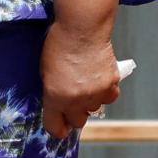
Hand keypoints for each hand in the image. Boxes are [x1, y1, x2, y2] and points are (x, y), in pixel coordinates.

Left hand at [40, 20, 122, 140]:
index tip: (60, 129)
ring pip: (95, 109)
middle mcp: (76, 100)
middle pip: (78, 122)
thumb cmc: (58, 46)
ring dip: (90, 102)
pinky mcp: (111, 84)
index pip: (55, 126)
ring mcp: (96, 94)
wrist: (82, 28)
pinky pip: (109, 97)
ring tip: (87, 85)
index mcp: (55, 97)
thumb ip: (53, 92)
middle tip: (73, 102)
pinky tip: (100, 81)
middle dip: (74, 115)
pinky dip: (105, 92)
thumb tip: (59, 104)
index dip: (57, 129)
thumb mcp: (45, 72)